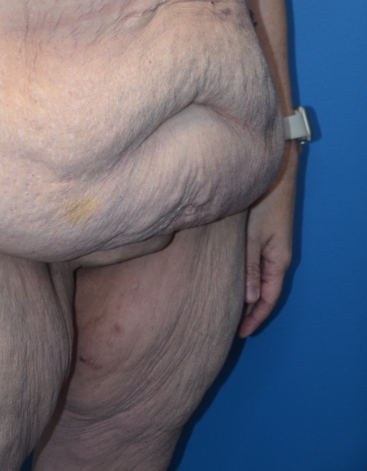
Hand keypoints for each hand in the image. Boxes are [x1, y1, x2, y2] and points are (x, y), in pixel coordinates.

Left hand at [238, 140, 299, 337]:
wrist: (271, 170)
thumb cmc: (263, 201)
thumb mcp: (254, 236)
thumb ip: (248, 266)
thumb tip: (248, 298)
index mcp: (278, 260)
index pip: (268, 298)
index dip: (254, 318)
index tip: (239, 333)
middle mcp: (275, 255)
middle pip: (262, 289)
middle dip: (247, 308)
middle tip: (226, 323)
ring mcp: (267, 243)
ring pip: (254, 275)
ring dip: (243, 289)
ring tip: (223, 303)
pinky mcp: (259, 232)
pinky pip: (250, 260)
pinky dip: (241, 272)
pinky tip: (225, 273)